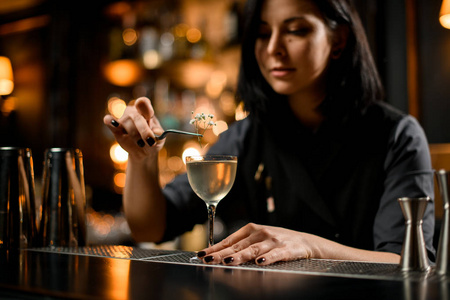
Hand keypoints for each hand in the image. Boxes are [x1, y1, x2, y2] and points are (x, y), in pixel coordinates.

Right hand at [103, 97, 164, 160]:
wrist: (143, 152)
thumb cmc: (153, 142)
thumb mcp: (160, 139)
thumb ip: (159, 135)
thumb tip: (154, 131)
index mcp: (146, 111)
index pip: (144, 103)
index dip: (145, 107)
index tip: (149, 115)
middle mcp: (134, 112)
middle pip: (136, 117)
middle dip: (144, 130)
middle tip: (150, 142)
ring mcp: (123, 118)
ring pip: (126, 122)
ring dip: (135, 135)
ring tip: (141, 144)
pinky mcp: (114, 127)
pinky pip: (108, 120)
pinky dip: (110, 121)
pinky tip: (114, 124)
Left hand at [197, 223, 321, 265]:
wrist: (304, 241)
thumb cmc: (277, 241)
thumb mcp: (258, 239)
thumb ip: (242, 244)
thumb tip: (220, 253)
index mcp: (251, 229)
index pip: (229, 240)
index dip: (215, 247)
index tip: (201, 254)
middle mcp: (260, 233)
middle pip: (238, 245)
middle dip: (221, 253)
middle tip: (208, 259)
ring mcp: (273, 240)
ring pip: (253, 250)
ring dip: (240, 256)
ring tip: (228, 261)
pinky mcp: (286, 249)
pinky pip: (275, 255)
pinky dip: (267, 258)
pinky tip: (259, 263)